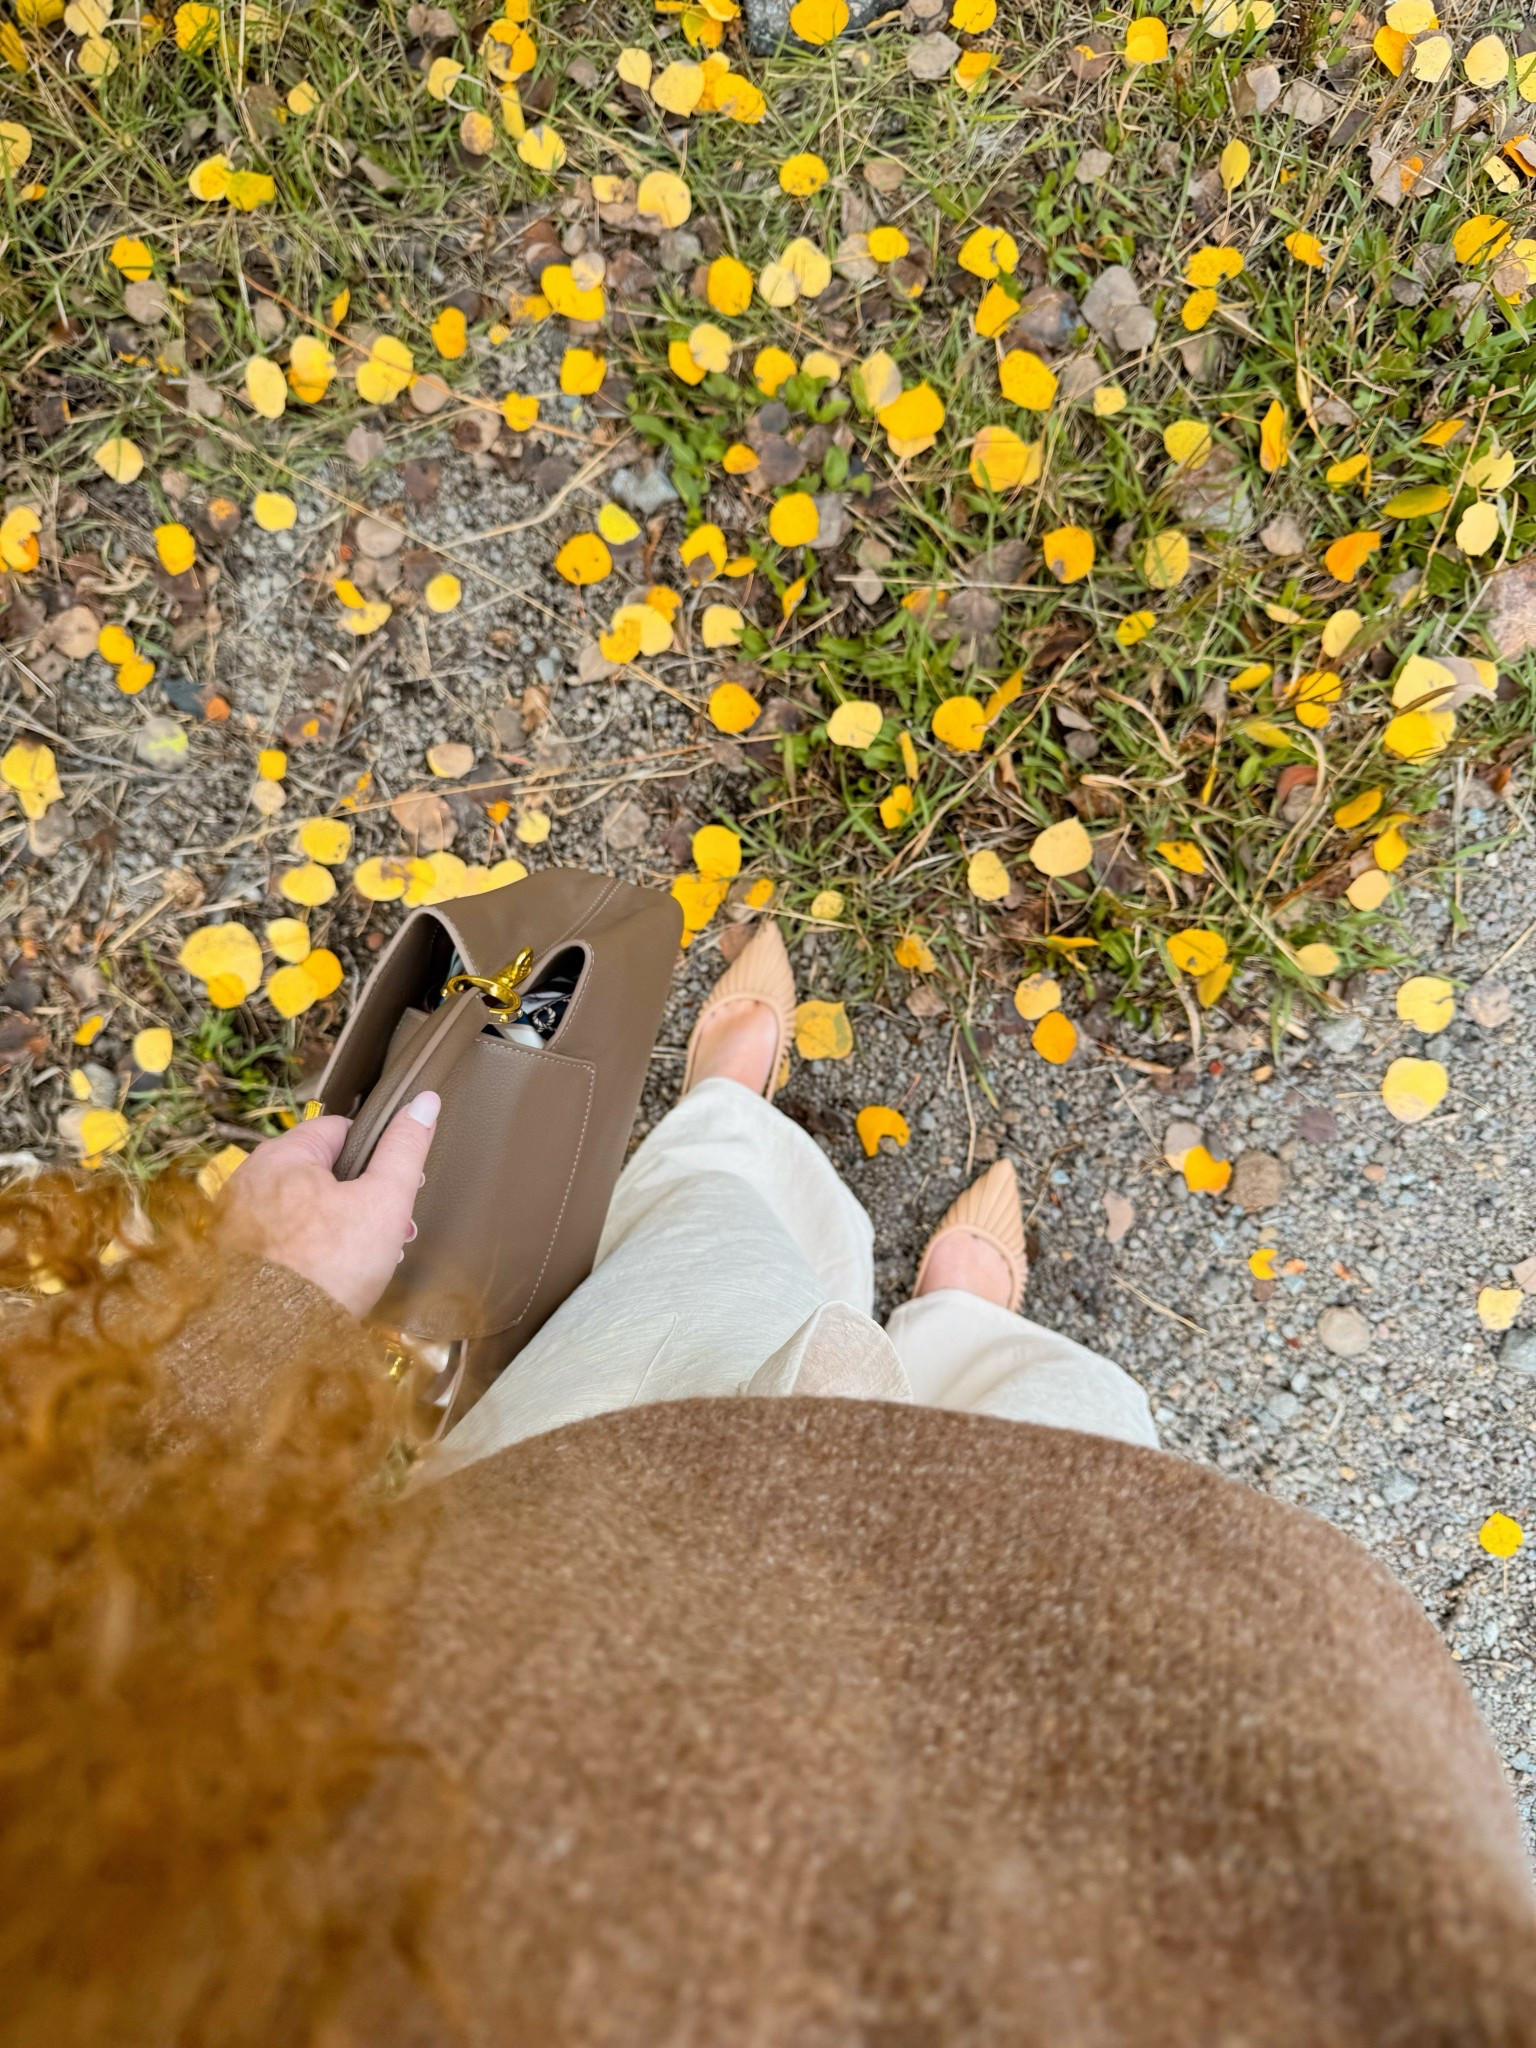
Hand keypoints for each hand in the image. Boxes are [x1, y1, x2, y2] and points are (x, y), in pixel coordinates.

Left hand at [217, 1092, 439, 1319]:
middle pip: (324, 1172)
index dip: (378, 1154)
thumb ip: (405, 1150)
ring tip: (366, 1261)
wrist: (270, 1341)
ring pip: (306, 1209)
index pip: (341, 1130)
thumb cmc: (327, 1269)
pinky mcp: (236, 1260)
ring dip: (341, 1227)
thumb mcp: (385, 1201)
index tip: (397, 1185)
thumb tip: (425, 1102)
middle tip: (391, 1231)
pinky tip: (333, 1278)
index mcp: (281, 1155)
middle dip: (363, 1198)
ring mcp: (239, 1222)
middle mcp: (251, 1181)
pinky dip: (311, 1252)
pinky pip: (285, 1240)